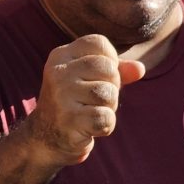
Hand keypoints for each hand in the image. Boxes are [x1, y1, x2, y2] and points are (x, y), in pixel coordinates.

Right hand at [27, 35, 145, 166]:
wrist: (44, 139)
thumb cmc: (74, 104)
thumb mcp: (90, 79)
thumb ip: (116, 70)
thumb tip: (140, 69)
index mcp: (61, 56)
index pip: (99, 43)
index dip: (110, 61)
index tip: (98, 77)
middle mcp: (58, 72)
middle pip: (109, 69)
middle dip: (112, 87)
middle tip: (95, 100)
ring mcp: (61, 96)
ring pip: (109, 94)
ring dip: (109, 108)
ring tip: (90, 112)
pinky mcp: (69, 120)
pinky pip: (105, 117)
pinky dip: (105, 126)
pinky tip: (89, 128)